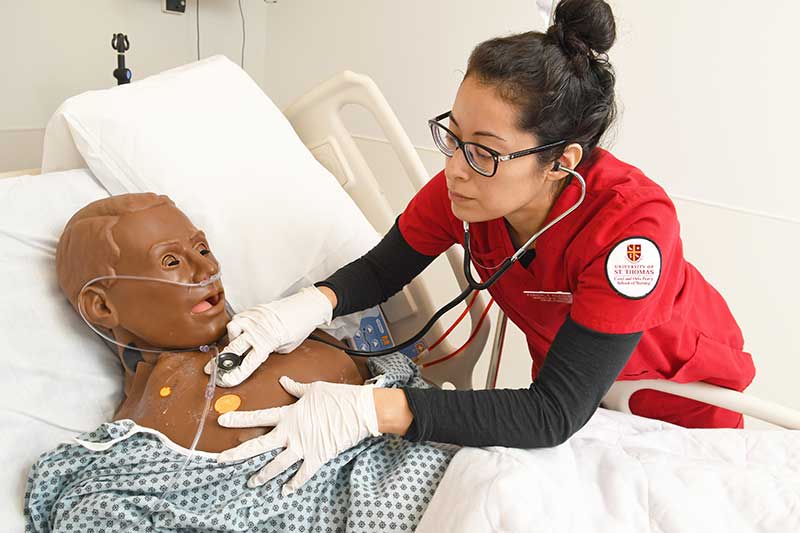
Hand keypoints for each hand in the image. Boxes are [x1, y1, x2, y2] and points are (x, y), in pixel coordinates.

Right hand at [204, 287, 332, 385]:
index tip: (225, 381)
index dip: (235, 375)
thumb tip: (255, 353)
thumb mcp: (285, 348)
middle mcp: (256, 330)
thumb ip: (268, 351)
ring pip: (231, 330)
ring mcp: (252, 318)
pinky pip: (238, 319)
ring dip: (231, 339)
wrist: (305, 306)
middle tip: (210, 369)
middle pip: (232, 349)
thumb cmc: (298, 328)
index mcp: (266, 343)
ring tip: (234, 344)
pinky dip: (237, 327)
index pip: (247, 364)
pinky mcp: (252, 310)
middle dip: (220, 362)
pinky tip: (242, 331)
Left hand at [217, 376, 380, 494]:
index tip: (222, 421)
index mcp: (289, 414)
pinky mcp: (317, 457)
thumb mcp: (314, 388)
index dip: (239, 419)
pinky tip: (285, 491)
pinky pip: (302, 475)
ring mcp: (303, 447)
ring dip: (263, 475)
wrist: (359, 410)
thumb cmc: (337, 396)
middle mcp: (291, 432)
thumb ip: (296, 388)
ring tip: (251, 483)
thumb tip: (284, 381)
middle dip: (238, 453)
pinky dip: (294, 484)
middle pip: (259, 445)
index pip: (259, 417)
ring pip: (277, 465)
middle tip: (221, 460)